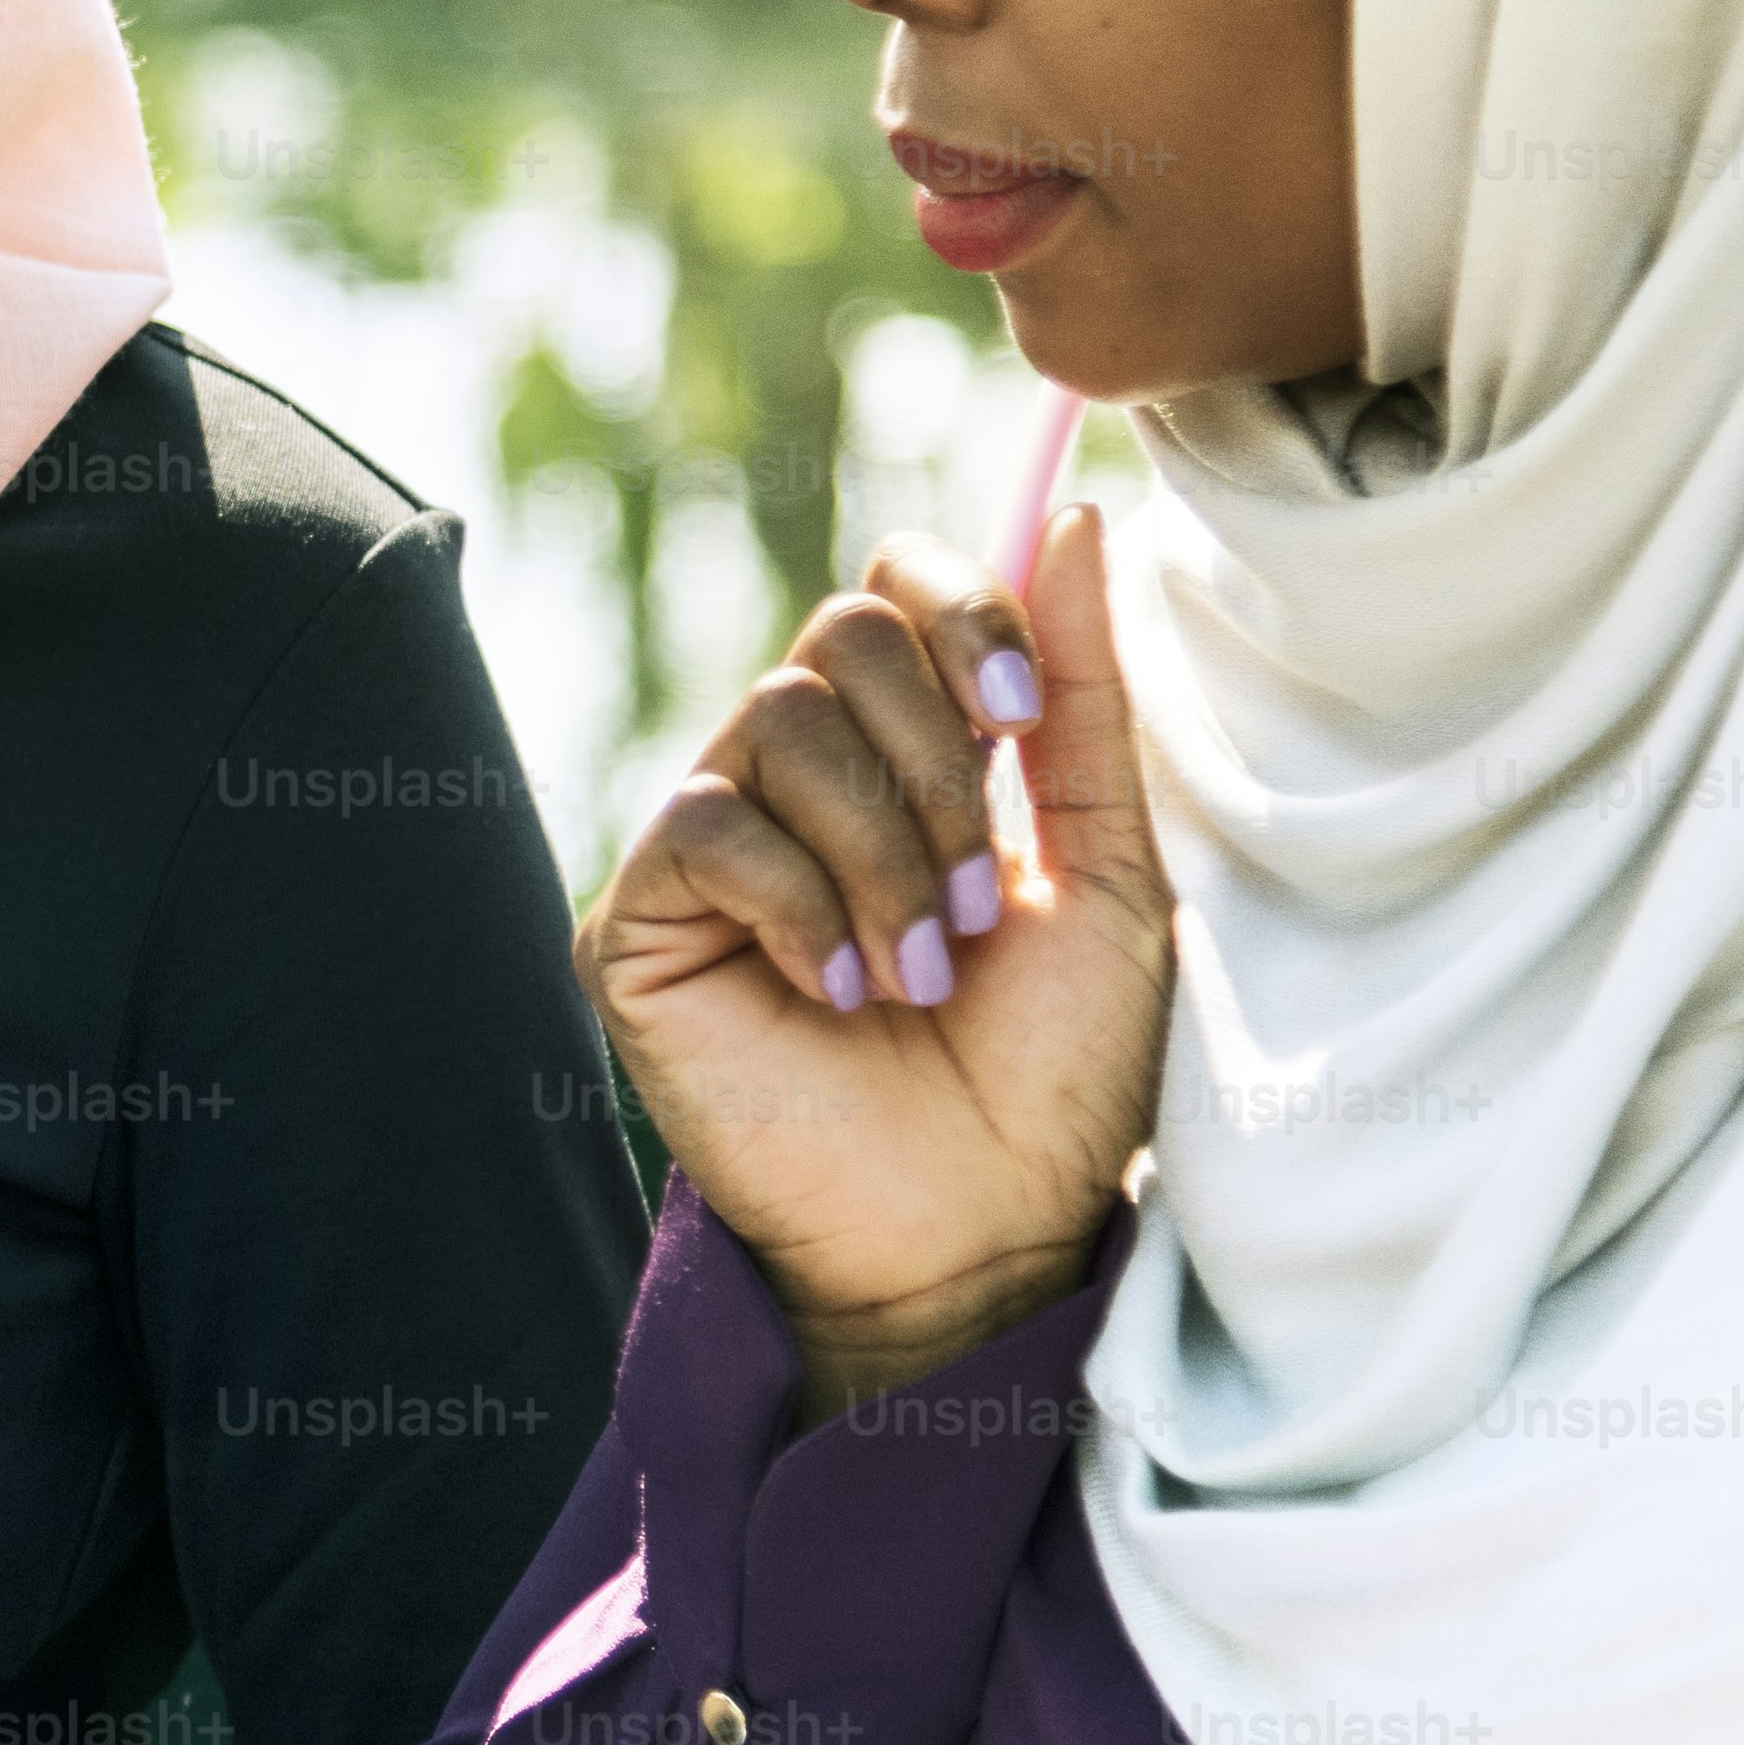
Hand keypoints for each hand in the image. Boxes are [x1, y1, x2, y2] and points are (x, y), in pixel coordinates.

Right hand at [578, 505, 1169, 1415]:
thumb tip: (1070, 515)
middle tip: (976, 906)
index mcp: (906, 752)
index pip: (892, 588)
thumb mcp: (1107, 866)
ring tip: (920, 971)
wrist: (984, 1229)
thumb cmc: (1055, 1074)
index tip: (1025, 724)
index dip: (961, 616)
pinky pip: (709, 828)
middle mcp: (795, 780)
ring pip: (774, 723)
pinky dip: (801, 905)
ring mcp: (708, 847)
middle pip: (834, 634)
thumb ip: (1082, 701)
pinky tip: (840, 997)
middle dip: (933, 762)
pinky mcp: (636, 924)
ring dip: (882, 852)